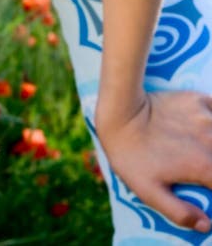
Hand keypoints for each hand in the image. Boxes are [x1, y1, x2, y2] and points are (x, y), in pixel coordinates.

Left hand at [96, 89, 211, 233]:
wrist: (121, 113)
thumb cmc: (132, 155)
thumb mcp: (149, 192)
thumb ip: (179, 212)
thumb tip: (205, 224)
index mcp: (204, 167)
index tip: (205, 184)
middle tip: (201, 165)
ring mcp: (207, 118)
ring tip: (201, 149)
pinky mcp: (197, 100)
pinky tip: (205, 126)